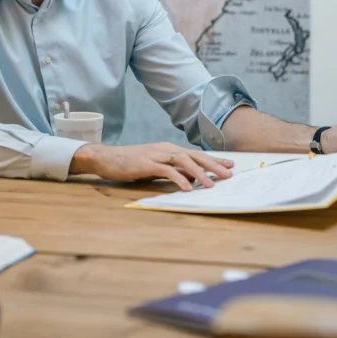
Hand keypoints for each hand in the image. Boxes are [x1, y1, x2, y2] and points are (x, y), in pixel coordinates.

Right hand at [69, 143, 233, 190]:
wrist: (106, 158)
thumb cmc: (129, 163)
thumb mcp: (155, 166)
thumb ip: (172, 170)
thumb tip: (191, 178)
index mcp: (168, 149)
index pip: (196, 154)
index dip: (214, 160)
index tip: (230, 165)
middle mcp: (166, 149)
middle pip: (195, 156)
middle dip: (214, 165)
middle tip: (229, 174)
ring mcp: (157, 155)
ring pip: (184, 162)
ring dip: (200, 173)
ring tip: (211, 185)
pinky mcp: (147, 163)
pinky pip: (167, 171)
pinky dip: (179, 179)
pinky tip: (187, 188)